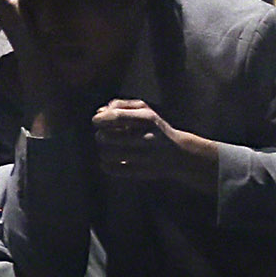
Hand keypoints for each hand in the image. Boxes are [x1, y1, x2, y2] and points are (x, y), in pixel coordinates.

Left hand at [91, 99, 218, 190]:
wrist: (179, 153)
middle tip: (105, 136)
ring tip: (110, 149)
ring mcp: (145, 156)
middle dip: (101, 135)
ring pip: (107, 154)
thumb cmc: (154, 127)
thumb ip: (121, 105)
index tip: (96, 121)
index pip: (116, 117)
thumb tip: (100, 112)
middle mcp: (147, 137)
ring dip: (104, 151)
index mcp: (147, 119)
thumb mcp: (144, 110)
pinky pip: (112, 169)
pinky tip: (111, 161)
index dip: (100, 119)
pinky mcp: (141, 172)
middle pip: (106, 137)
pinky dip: (106, 165)